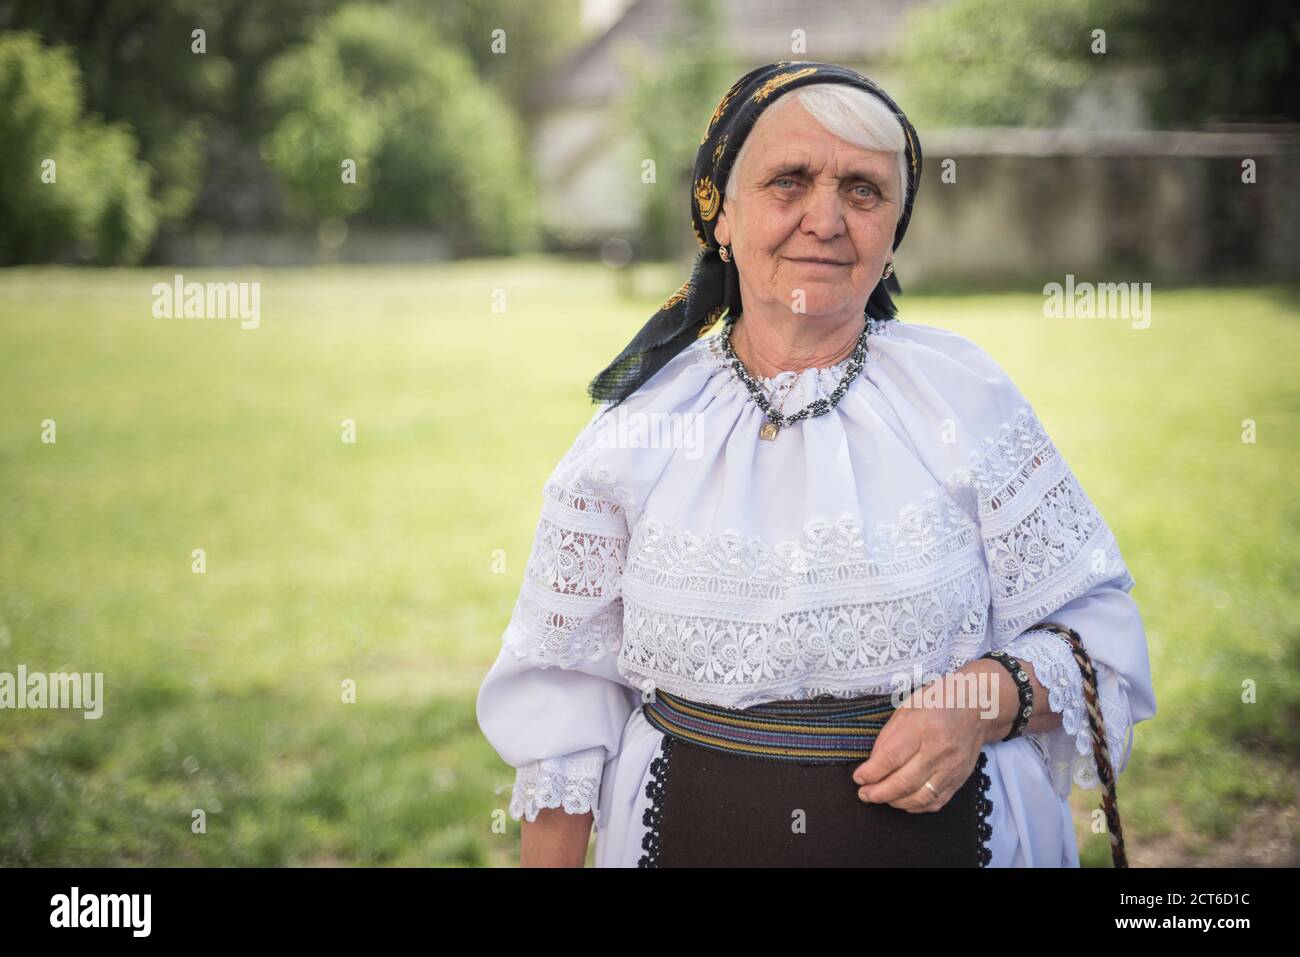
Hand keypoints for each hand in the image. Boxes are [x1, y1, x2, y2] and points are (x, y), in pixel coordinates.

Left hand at [850, 665, 1005, 811]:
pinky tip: (903, 801)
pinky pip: (936, 801)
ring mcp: (952, 768)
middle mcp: (938, 750)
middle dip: (879, 792)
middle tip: (864, 794)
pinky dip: (916, 806)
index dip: (871, 772)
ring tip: (880, 798)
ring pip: (920, 797)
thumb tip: (873, 763)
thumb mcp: (907, 707)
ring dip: (895, 802)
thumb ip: (889, 735)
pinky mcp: (960, 779)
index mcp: (922, 727)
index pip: (891, 757)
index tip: (859, 777)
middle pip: (904, 782)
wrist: (978, 707)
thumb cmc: (939, 701)